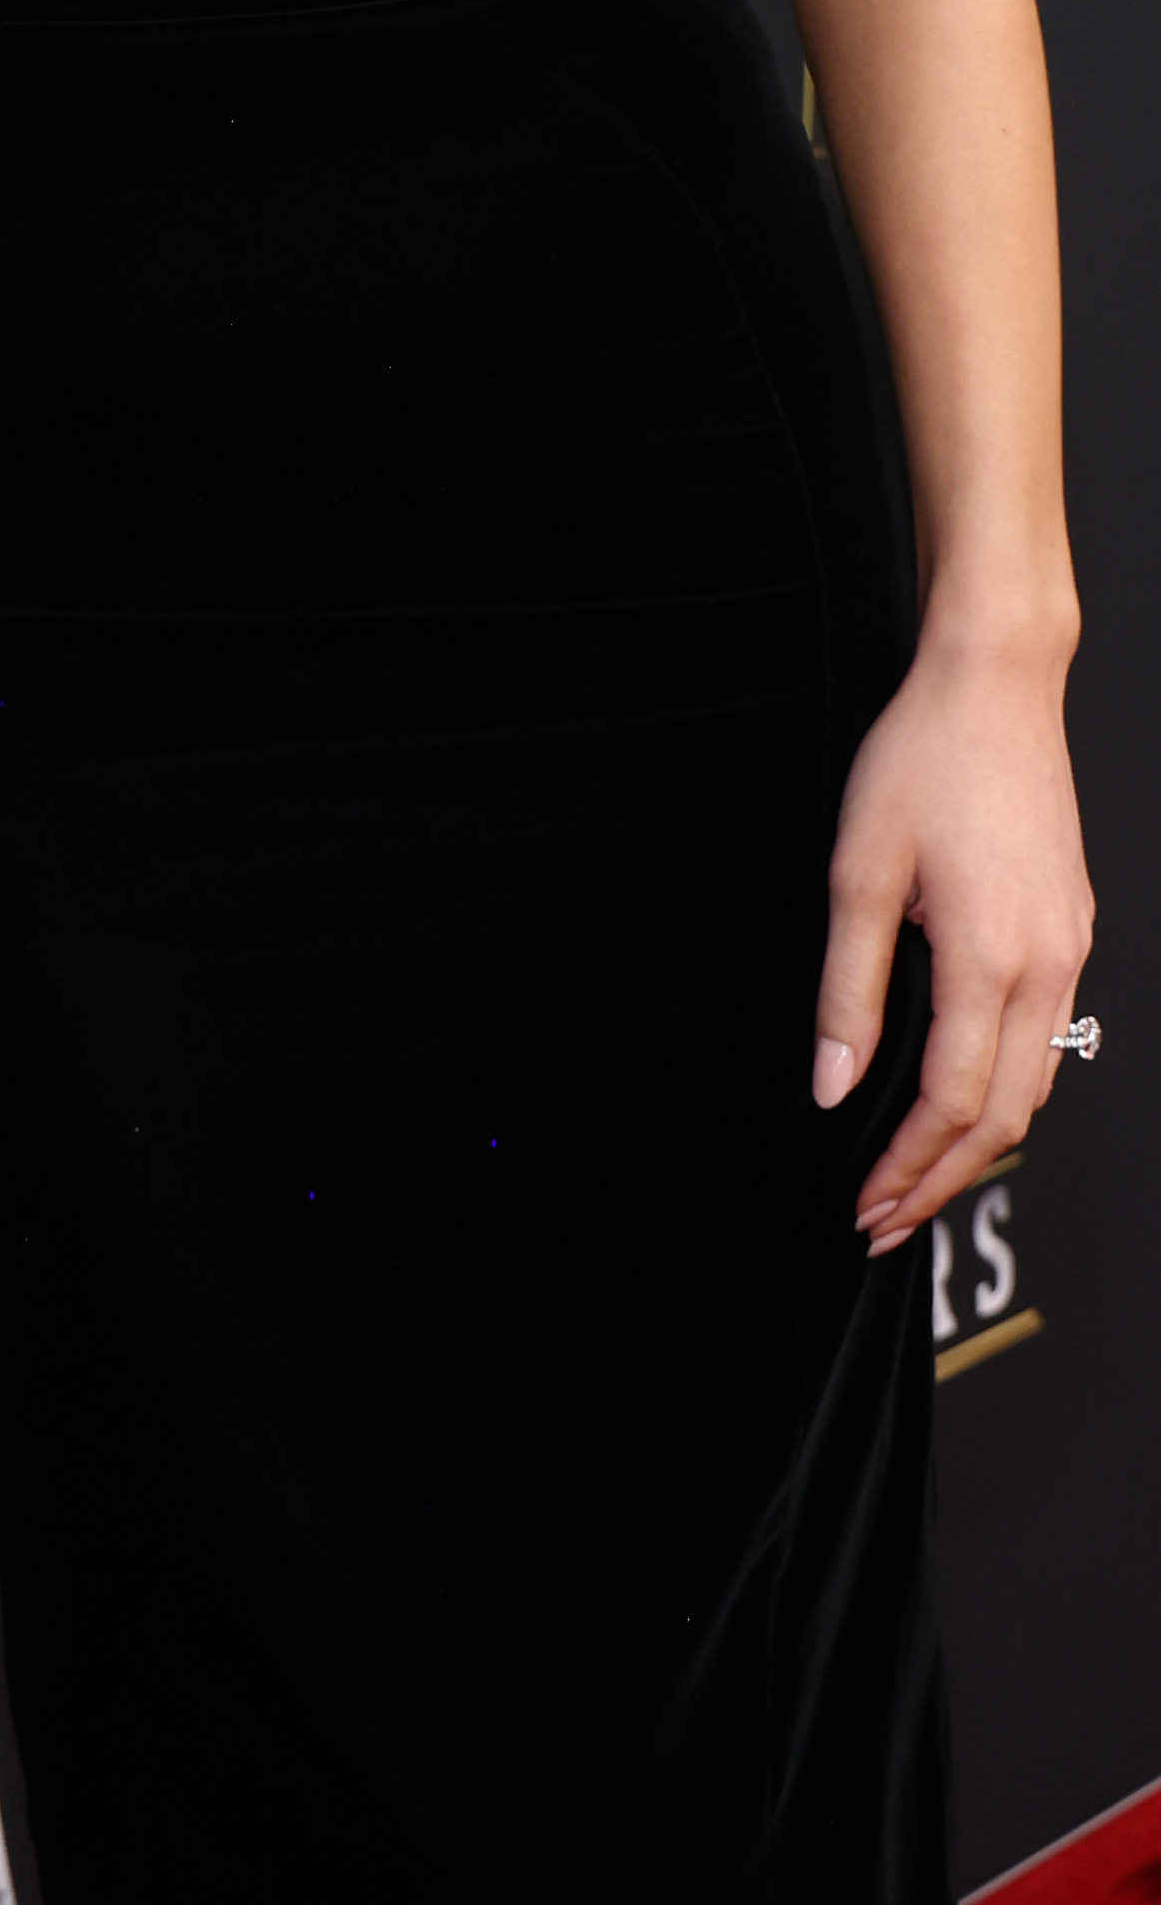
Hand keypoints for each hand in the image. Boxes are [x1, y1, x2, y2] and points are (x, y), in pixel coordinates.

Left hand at [813, 627, 1093, 1251]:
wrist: (996, 685)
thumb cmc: (921, 760)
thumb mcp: (857, 872)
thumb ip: (847, 991)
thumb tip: (832, 1084)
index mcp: (990, 958)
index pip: (953, 1103)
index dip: (909, 1167)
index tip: (866, 1205)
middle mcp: (1048, 966)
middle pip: (1007, 1116)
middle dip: (945, 1179)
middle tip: (885, 1218)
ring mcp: (1071, 949)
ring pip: (1037, 1083)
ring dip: (978, 1142)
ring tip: (917, 1177)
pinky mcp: (1073, 929)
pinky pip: (1049, 1037)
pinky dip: (1007, 1088)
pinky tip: (961, 1097)